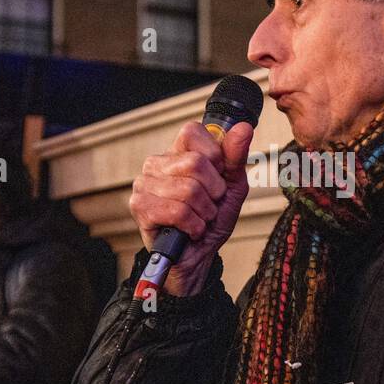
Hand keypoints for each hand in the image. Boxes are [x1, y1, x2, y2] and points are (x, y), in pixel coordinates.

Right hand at [129, 120, 253, 295]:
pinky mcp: (140, 207)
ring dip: (205, 212)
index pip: (192, 131)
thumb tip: (243, 127)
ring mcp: (144, 184)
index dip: (214, 155)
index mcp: (177, 152)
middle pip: (196, 163)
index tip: (219, 176)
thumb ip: (236, 157)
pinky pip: (177, 211)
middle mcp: (156, 163)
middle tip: (210, 205)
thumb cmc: (212, 219)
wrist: (200, 256)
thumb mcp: (232, 186)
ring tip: (200, 219)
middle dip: (214, 191)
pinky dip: (194, 225)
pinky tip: (190, 230)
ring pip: (189, 189)